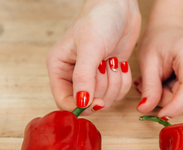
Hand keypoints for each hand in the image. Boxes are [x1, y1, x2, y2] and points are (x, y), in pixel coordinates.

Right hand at [46, 0, 140, 114]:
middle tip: (105, 66)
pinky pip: (117, 94)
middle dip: (102, 88)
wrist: (121, 6)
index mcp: (59, 68)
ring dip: (114, 83)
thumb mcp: (90, 48)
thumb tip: (81, 104)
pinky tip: (120, 63)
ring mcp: (93, 77)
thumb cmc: (100, 19)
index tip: (96, 100)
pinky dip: (123, 81)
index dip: (81, 106)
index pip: (64, 102)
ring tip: (112, 61)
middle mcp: (74, 75)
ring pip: (104, 100)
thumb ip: (84, 78)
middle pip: (87, 103)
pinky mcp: (109, 77)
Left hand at [136, 22, 182, 118]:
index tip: (161, 116)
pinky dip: (174, 91)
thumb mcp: (148, 61)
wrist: (170, 28)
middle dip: (164, 97)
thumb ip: (149, 88)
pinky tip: (169, 78)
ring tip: (159, 77)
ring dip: (168, 94)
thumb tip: (145, 109)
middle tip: (147, 84)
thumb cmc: (159, 39)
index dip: (176, 106)